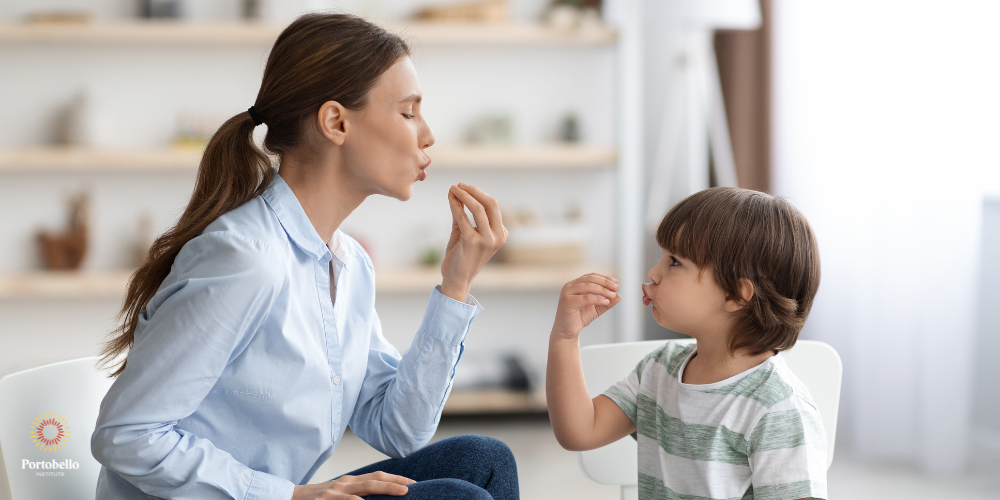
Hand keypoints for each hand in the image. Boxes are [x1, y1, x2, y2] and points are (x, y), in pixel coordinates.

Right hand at [291, 471, 415, 499]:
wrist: (288, 498)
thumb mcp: (338, 494)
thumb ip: (356, 494)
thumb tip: (377, 497)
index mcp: (349, 482)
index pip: (377, 476)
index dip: (395, 478)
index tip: (413, 483)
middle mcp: (344, 484)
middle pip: (374, 480)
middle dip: (394, 483)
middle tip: (412, 488)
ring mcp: (333, 493)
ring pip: (362, 490)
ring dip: (383, 490)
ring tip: (400, 493)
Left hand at [439, 183, 506, 301]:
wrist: (456, 278)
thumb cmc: (461, 256)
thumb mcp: (465, 232)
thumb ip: (464, 214)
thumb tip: (458, 193)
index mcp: (502, 234)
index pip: (493, 206)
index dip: (478, 194)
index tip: (464, 187)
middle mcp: (498, 237)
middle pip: (491, 204)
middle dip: (474, 191)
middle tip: (460, 184)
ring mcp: (487, 240)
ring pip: (478, 208)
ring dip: (464, 195)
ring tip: (453, 188)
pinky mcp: (472, 242)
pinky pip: (463, 217)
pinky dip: (455, 205)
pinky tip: (450, 198)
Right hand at [551, 273, 620, 339]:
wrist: (567, 331)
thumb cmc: (580, 317)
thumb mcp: (597, 308)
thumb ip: (607, 302)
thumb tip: (619, 296)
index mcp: (576, 284)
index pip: (592, 276)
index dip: (605, 278)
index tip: (616, 282)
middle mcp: (570, 286)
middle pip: (591, 279)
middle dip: (606, 283)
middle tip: (616, 287)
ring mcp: (567, 293)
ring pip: (588, 286)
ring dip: (603, 290)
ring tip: (613, 295)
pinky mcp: (568, 302)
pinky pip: (585, 298)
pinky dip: (597, 299)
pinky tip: (606, 301)